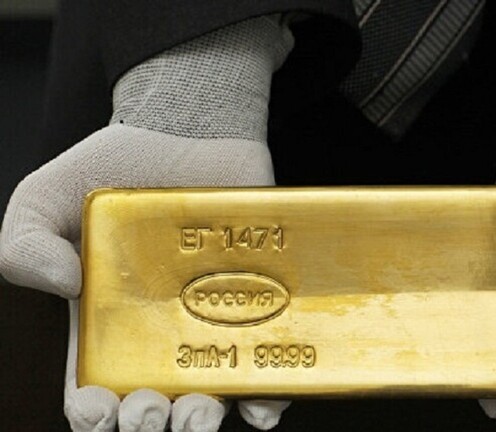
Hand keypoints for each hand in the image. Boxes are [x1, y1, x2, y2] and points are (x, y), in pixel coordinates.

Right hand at [0, 16, 294, 431]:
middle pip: (158, 401)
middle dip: (151, 422)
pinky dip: (267, 396)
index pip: (97, 388)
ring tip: (198, 414)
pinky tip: (262, 403)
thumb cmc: (118, 167)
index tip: (100, 412)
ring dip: (203, 419)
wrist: (192, 131)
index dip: (95, 413)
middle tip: (153, 413)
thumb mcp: (48, 195)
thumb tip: (60, 284)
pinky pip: (270, 364)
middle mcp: (164, 330)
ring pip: (212, 393)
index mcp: (110, 321)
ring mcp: (216, 318)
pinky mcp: (265, 301)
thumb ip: (25, 239)